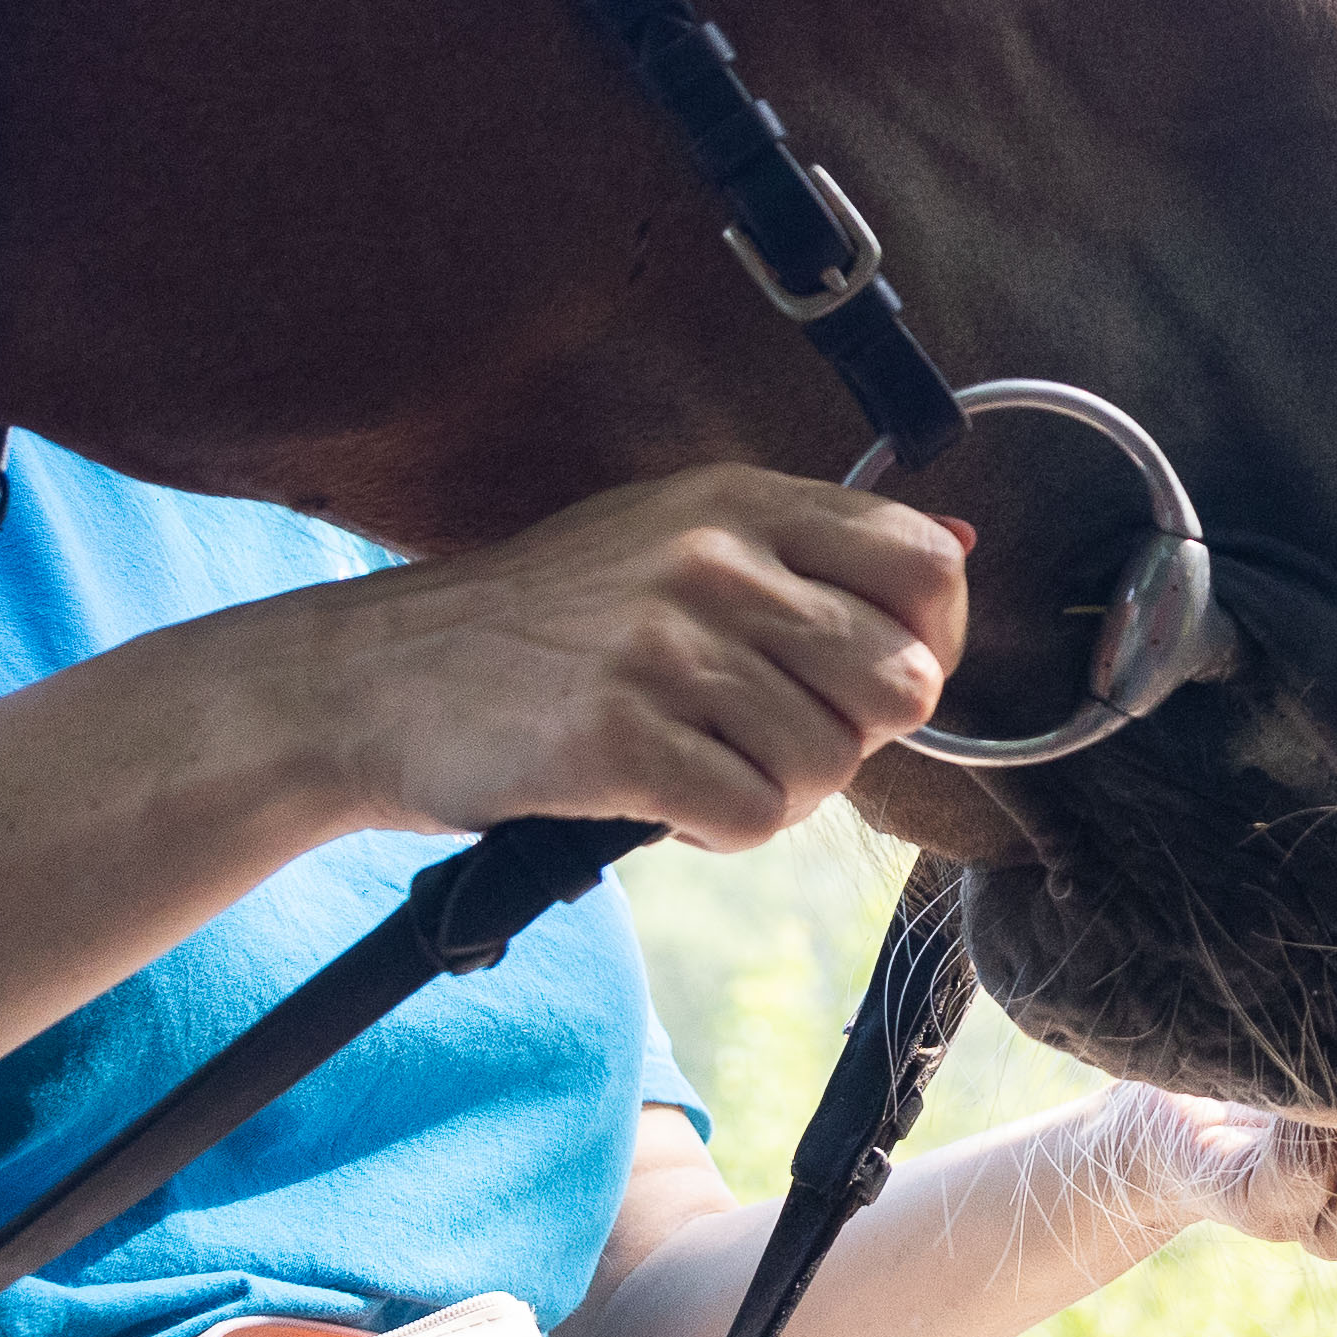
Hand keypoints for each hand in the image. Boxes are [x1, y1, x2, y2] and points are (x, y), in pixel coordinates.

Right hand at [283, 467, 961, 852]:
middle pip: (898, 682)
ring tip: (699, 767)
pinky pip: (753, 817)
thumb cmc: (537, 623)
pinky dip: (720, 832)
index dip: (929, 645)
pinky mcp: (618, 738)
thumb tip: (957, 548)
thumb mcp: (672, 533)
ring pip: (828, 765)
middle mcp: (713, 561)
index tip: (873, 683)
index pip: (924, 568)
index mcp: (738, 504)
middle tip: (771, 739)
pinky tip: (665, 801)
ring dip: (775, 793)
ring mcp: (664, 647)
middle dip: (851, 737)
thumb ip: (807, 546)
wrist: (379, 677)